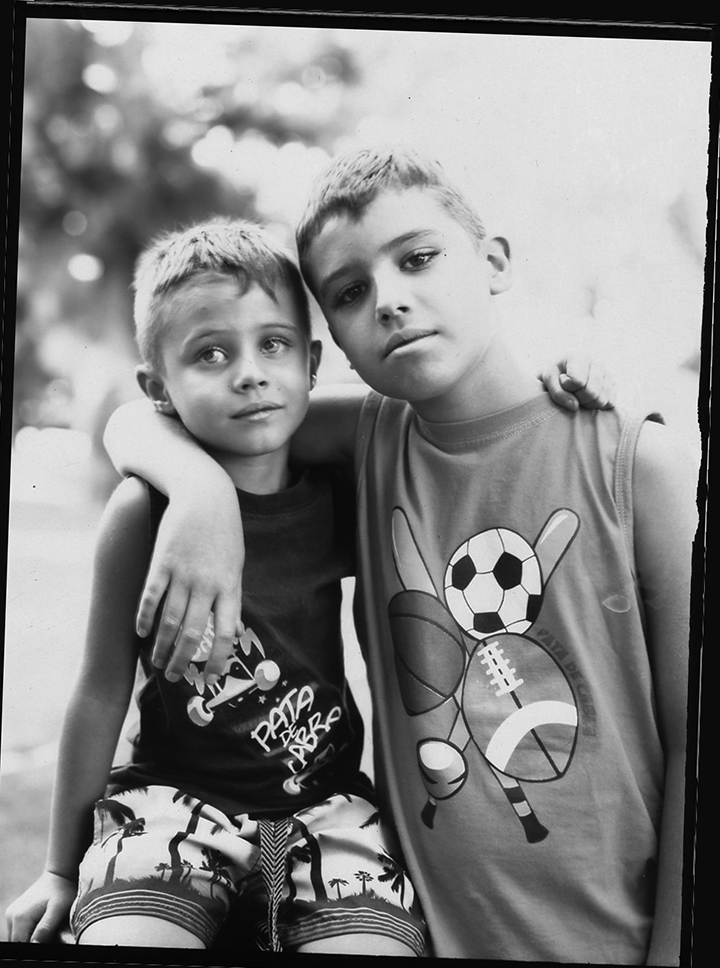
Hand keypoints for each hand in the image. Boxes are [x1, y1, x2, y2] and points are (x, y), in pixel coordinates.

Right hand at [5, 870, 76, 942]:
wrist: (59, 875)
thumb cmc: (62, 891)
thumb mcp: (59, 909)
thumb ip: (46, 928)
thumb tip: (34, 945)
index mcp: (20, 918)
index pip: (21, 946)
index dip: (35, 948)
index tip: (51, 940)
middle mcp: (11, 916)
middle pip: (18, 943)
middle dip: (34, 944)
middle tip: (52, 935)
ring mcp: (11, 915)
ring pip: (18, 939)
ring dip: (31, 939)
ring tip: (49, 929)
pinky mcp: (15, 914)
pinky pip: (20, 932)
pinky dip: (29, 933)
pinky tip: (42, 925)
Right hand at [137, 486, 243, 682]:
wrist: (205, 494)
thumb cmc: (224, 532)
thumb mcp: (235, 564)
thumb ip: (231, 597)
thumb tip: (232, 630)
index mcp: (230, 586)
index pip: (225, 634)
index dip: (217, 660)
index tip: (210, 680)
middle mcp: (207, 584)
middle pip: (193, 634)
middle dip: (183, 661)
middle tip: (175, 678)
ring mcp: (183, 573)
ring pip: (170, 621)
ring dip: (162, 647)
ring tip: (156, 663)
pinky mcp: (161, 562)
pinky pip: (151, 597)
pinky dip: (144, 618)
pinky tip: (141, 633)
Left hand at [540, 357, 615, 411]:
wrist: (562, 375)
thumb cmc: (554, 376)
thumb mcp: (548, 380)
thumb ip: (558, 393)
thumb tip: (574, 406)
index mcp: (579, 358)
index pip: (578, 381)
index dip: (568, 387)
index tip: (562, 381)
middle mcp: (596, 364)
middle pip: (591, 392)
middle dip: (578, 398)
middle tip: (570, 393)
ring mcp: (607, 375)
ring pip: (601, 399)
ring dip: (587, 404)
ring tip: (578, 397)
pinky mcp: (613, 386)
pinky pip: (610, 403)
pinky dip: (597, 406)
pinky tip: (588, 400)